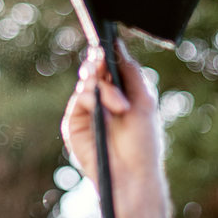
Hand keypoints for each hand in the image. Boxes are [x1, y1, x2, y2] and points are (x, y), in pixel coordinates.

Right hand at [60, 41, 163, 185]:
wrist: (132, 173)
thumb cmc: (143, 143)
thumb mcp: (144, 101)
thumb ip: (131, 72)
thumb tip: (118, 45)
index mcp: (119, 93)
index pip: (108, 66)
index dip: (106, 54)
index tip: (107, 44)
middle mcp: (101, 100)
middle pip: (94, 69)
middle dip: (99, 63)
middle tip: (104, 61)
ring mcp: (86, 111)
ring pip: (86, 82)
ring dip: (102, 86)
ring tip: (121, 106)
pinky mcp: (74, 124)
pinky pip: (79, 99)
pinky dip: (91, 97)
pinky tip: (108, 107)